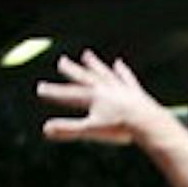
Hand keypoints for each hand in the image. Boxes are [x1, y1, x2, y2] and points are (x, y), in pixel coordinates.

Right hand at [38, 52, 160, 145]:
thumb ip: (68, 129)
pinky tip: (119, 64)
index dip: (54, 93)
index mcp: (93, 97)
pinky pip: (126, 78)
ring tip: (87, 56)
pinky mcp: (134, 92)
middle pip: (85, 77)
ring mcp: (120, 88)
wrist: (146, 122)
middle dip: (72, 71)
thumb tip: (46, 130)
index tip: (41, 89)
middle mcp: (105, 88)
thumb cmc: (119, 128)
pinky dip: (122, 71)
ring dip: (94, 65)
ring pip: (103, 73)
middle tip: (62, 62)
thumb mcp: (90, 130)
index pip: (68, 94)